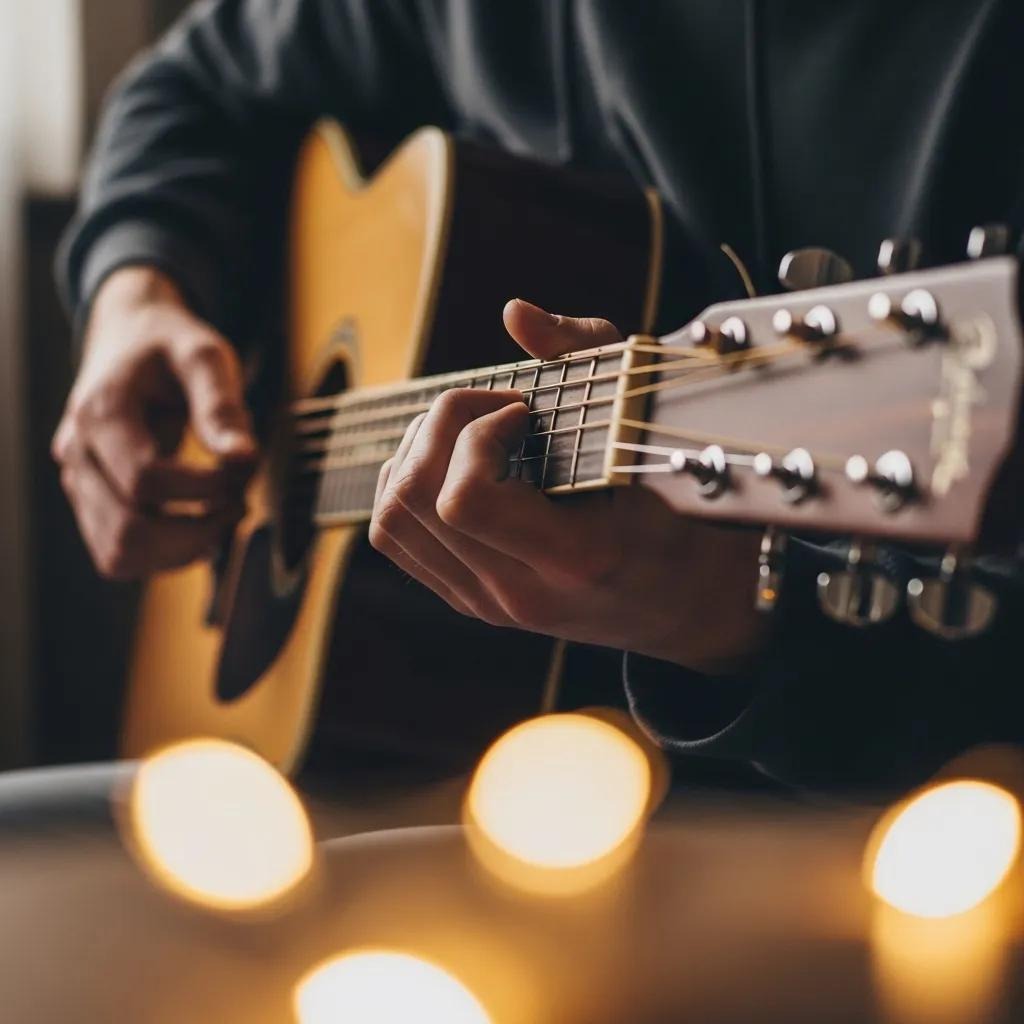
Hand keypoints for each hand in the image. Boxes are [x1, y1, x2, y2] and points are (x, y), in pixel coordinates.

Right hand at [52, 267, 256, 578]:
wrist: (131, 337)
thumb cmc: (169, 346)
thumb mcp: (205, 356)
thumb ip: (222, 407)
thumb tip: (244, 460)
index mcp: (101, 412)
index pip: (144, 480)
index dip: (204, 488)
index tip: (244, 471)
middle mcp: (78, 453)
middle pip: (127, 531)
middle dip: (197, 531)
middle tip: (239, 503)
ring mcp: (80, 483)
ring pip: (119, 555)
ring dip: (182, 550)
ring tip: (222, 516)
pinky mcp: (92, 502)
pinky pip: (119, 554)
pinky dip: (164, 555)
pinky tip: (200, 528)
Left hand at [369, 298, 767, 672]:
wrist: (680, 600)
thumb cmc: (673, 508)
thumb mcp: (647, 427)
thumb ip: (588, 355)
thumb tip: (515, 313)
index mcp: (574, 557)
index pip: (466, 498)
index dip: (476, 435)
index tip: (522, 411)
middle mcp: (518, 592)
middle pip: (416, 500)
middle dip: (440, 427)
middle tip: (492, 408)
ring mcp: (486, 604)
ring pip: (393, 518)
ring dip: (415, 452)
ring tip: (468, 430)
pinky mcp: (467, 600)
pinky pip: (396, 537)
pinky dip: (405, 484)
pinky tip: (450, 462)